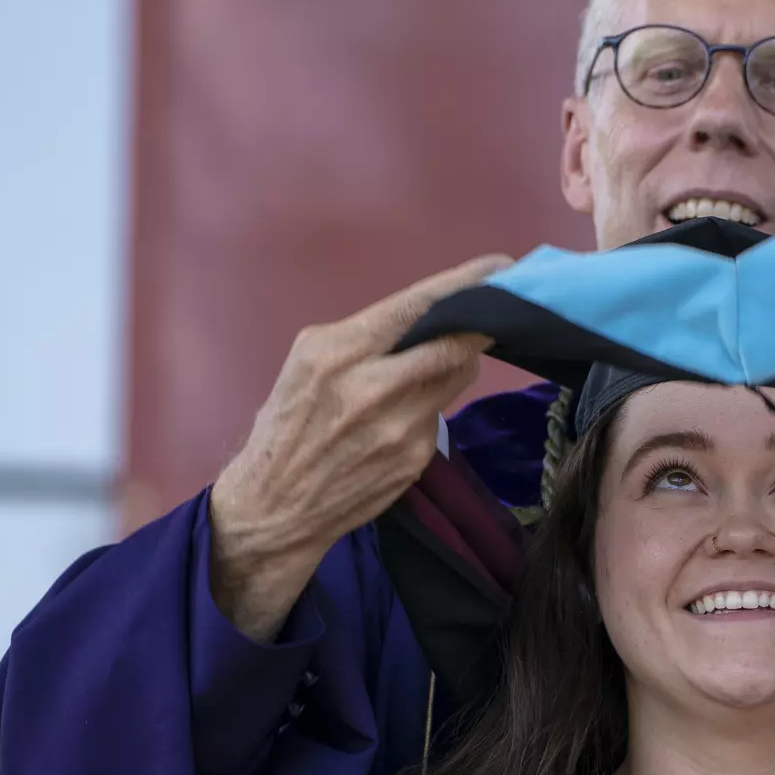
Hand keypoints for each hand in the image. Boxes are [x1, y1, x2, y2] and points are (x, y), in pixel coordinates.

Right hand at [209, 254, 510, 640]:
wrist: (274, 507)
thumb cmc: (286, 425)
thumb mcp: (308, 364)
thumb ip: (365, 339)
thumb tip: (426, 322)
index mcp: (338, 352)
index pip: (415, 307)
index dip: (464, 284)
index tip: (501, 267)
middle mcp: (373, 387)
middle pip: (454, 345)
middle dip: (478, 327)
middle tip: (494, 314)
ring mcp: (400, 426)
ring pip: (456, 378)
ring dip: (456, 364)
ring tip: (436, 364)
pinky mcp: (416, 458)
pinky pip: (440, 415)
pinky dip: (432, 405)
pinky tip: (404, 416)